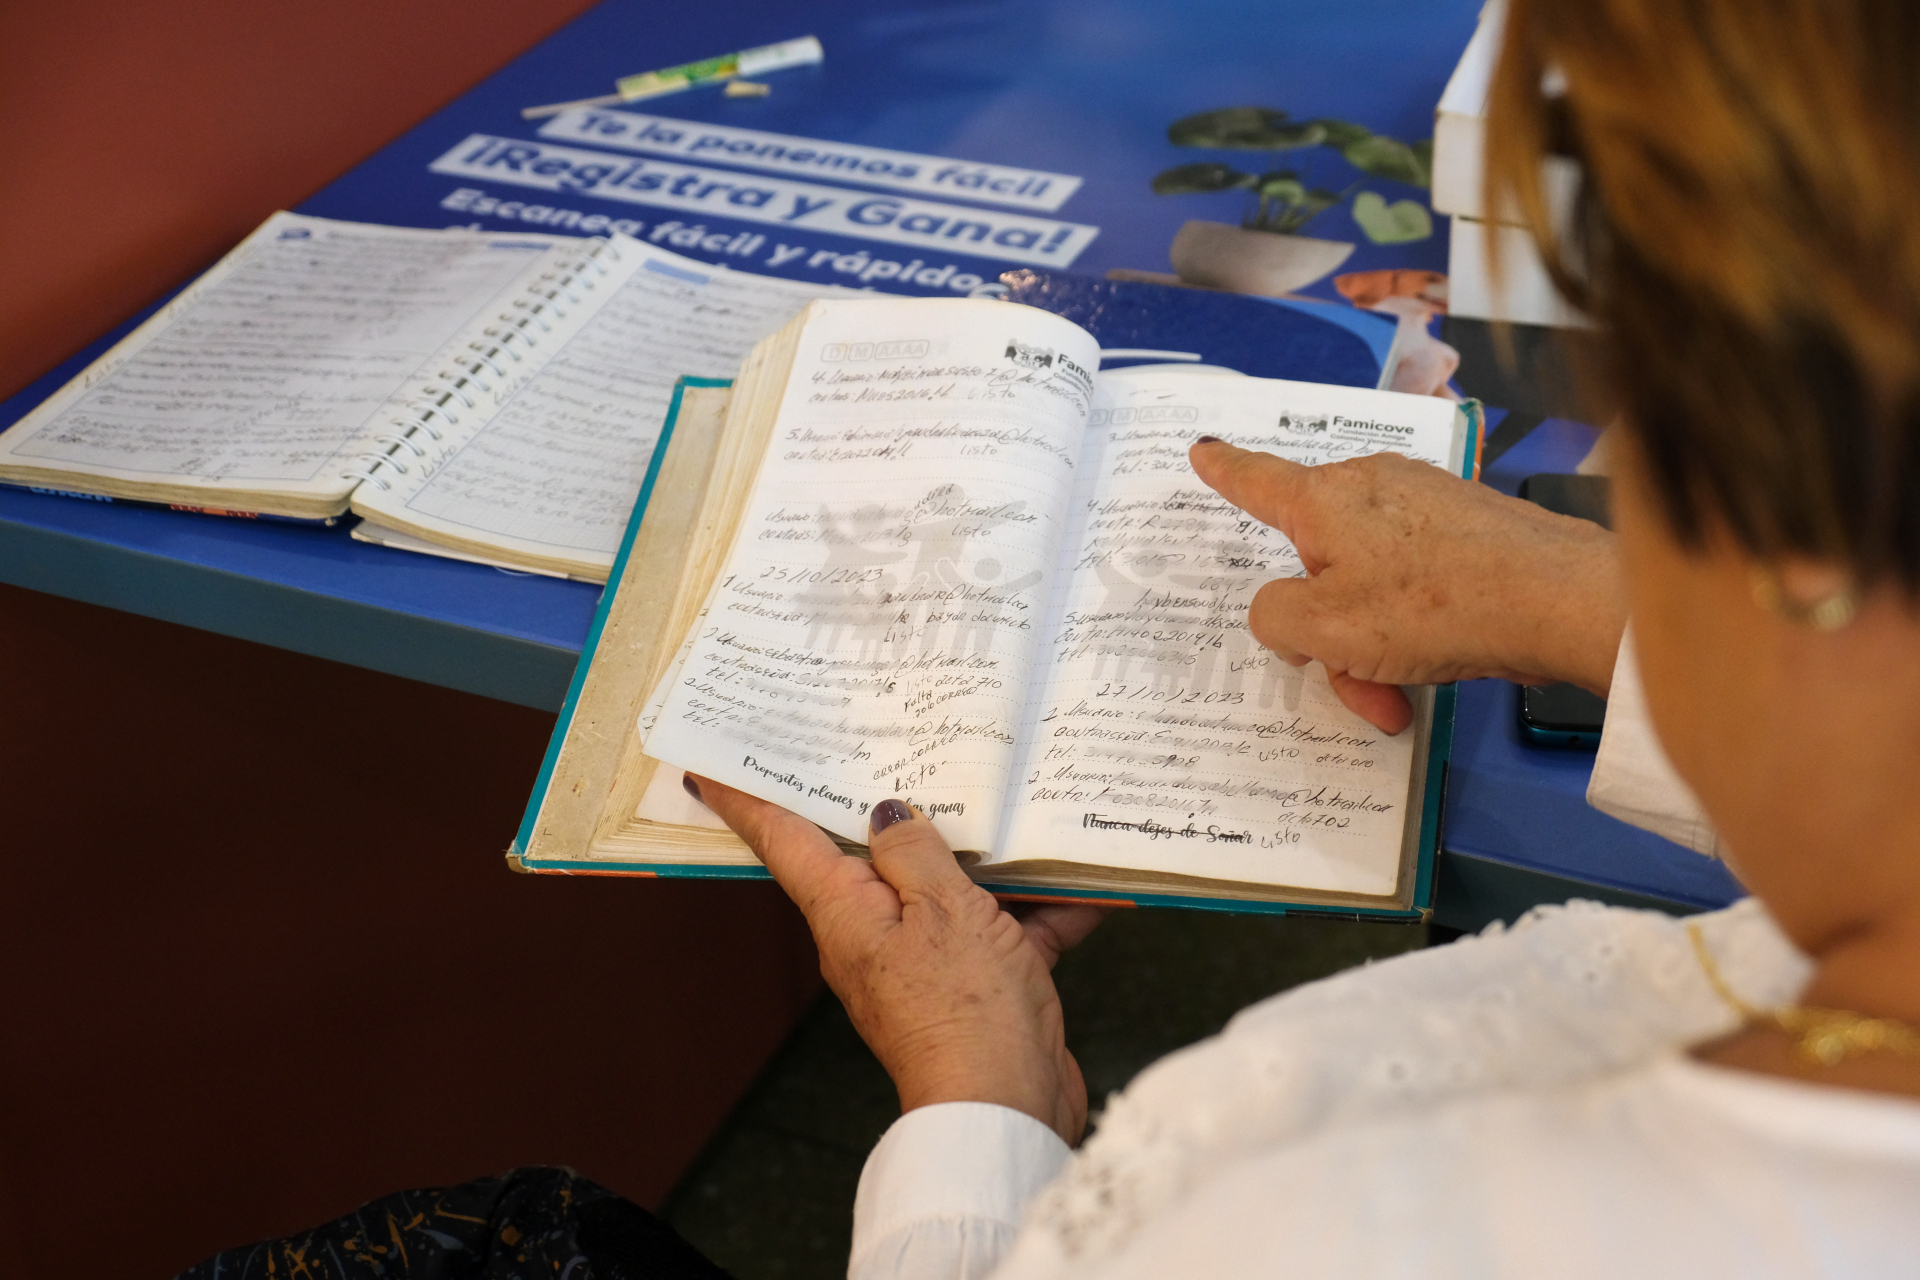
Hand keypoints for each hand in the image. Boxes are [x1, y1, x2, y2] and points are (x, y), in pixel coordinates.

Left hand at [685, 776, 1105, 1144]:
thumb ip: (914, 852)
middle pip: (871, 853)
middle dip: (887, 800)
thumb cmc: (965, 1014)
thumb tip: (889, 814)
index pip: (782, 840)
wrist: (1007, 1113)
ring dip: (989, 852)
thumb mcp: (941, 910)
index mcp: (846, 913)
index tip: (711, 767)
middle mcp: (877, 933)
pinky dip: (1043, 907)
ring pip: (951, 885)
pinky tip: (1089, 883)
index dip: (748, 799)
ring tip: (1018, 796)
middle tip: (888, 735)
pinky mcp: (981, 983)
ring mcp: (930, 960)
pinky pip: (1008, 927)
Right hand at [1190, 439, 1626, 733]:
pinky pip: (1416, 582)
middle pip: (1319, 562)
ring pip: (1369, 584)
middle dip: (1325, 631)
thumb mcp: (1323, 628)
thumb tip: (1286, 612)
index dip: (1223, 471)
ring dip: (1372, 645)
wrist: (1557, 598)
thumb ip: (1276, 619)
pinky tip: (1441, 665)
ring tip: (1400, 692)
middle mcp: (1372, 487)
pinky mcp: (1471, 527)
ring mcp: (1426, 503)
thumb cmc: (1430, 604)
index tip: (1203, 450)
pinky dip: (1416, 629)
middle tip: (1350, 680)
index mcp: (1324, 500)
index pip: (1256, 482)